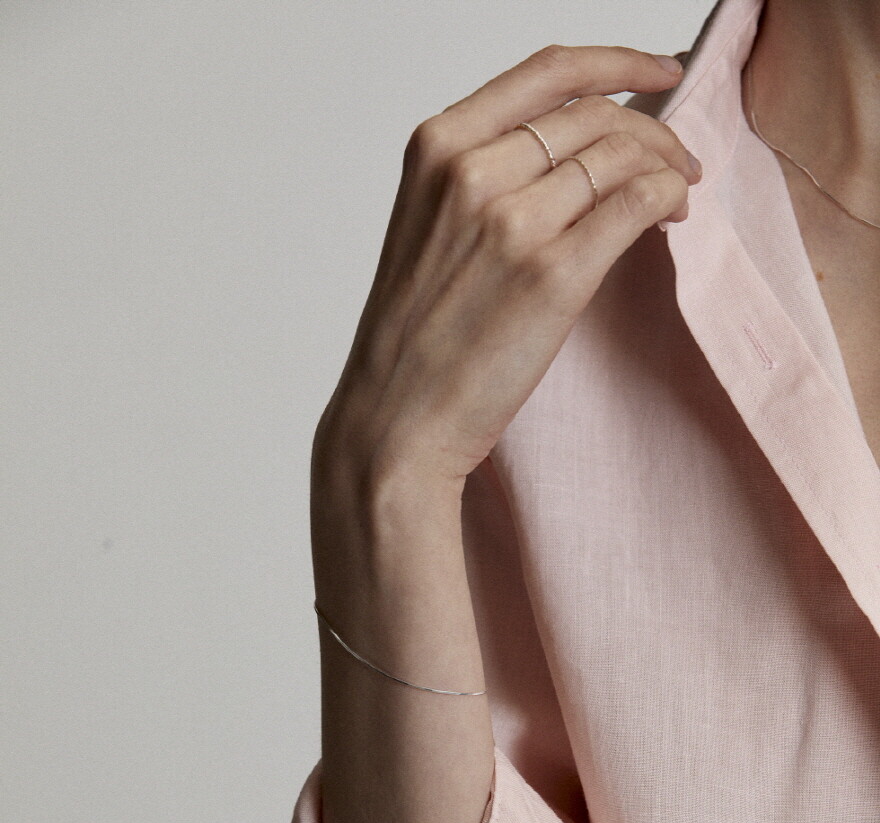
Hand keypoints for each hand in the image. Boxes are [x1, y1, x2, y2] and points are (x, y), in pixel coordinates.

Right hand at [312, 44, 699, 493]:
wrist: (397, 421)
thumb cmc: (413, 340)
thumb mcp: (430, 228)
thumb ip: (487, 176)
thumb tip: (577, 147)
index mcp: (438, 148)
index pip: (548, 73)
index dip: (618, 62)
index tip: (659, 72)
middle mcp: (473, 172)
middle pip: (595, 115)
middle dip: (654, 130)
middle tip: (677, 162)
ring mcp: (514, 222)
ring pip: (623, 156)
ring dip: (668, 168)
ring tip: (677, 196)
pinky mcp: (554, 276)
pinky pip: (637, 206)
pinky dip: (668, 200)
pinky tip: (671, 216)